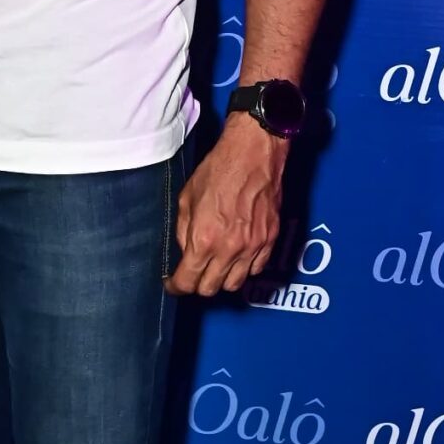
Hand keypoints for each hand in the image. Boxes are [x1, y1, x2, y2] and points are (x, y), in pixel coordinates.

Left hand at [165, 116, 287, 296]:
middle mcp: (229, 249)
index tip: (173, 284)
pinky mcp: (270, 240)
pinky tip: (237, 256)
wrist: (253, 154)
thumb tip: (185, 251)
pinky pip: (256, 269)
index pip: (188, 281)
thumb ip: (183, 231)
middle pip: (211, 289)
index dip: (176, 286)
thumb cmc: (218, 170)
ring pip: (235, 285)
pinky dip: (244, 269)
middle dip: (198, 284)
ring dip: (222, 279)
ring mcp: (253, 247)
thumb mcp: (187, 199)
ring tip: (216, 266)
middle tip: (193, 273)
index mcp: (204, 239)